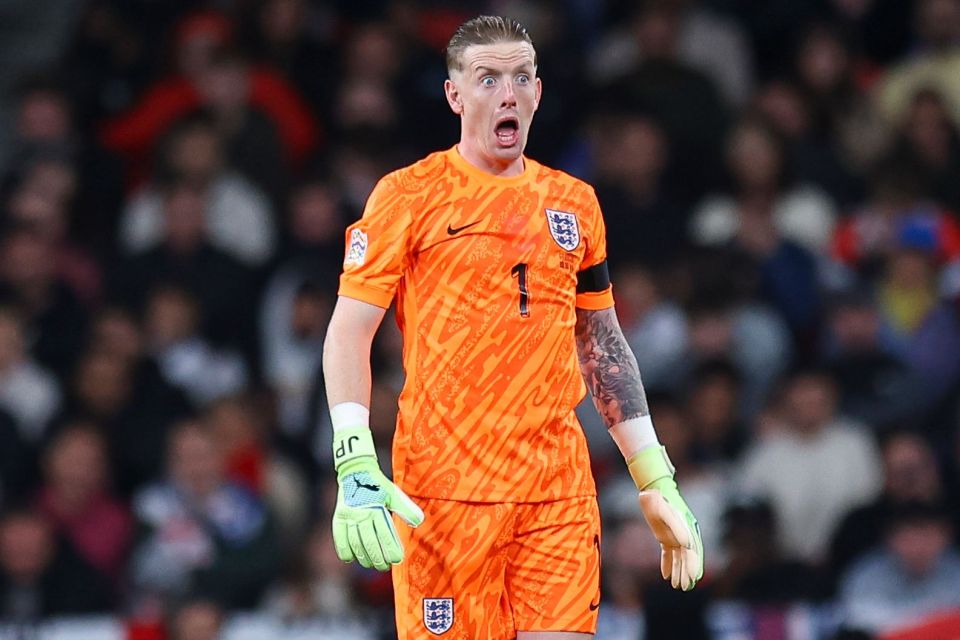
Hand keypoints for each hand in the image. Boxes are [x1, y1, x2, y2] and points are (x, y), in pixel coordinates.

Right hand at [333, 456, 423, 570]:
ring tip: (372, 565)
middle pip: (369, 543)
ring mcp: (348, 516)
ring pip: (355, 544)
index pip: (384, 534)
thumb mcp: (394, 494)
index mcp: (376, 508)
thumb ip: (405, 508)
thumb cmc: (379, 486)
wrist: (356, 472)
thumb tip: (418, 522)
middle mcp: (361, 513)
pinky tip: (352, 558)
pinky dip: (345, 551)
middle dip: (378, 558)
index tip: (397, 559)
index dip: (390, 549)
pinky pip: (340, 539)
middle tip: (385, 566)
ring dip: (364, 557)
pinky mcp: (338, 518)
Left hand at [638, 477, 703, 590]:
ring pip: (678, 558)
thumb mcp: (666, 512)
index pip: (693, 550)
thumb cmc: (660, 500)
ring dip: (678, 571)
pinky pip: (668, 554)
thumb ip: (676, 527)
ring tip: (677, 586)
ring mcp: (674, 536)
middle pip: (687, 557)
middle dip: (687, 572)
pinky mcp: (664, 537)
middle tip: (685, 587)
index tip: (694, 577)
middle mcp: (683, 534)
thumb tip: (686, 544)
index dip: (694, 564)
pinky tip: (666, 576)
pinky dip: (667, 564)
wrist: (653, 491)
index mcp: (688, 528)